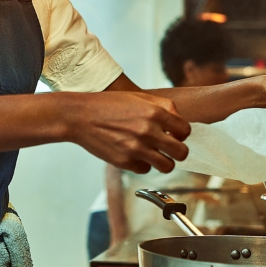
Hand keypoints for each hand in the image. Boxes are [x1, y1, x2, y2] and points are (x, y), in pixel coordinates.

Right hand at [62, 91, 191, 174]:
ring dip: (164, 162)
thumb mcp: (139, 97)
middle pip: (181, 153)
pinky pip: (145, 169)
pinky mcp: (125, 162)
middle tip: (169, 149)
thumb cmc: (109, 105)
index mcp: (155, 112)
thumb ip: (164, 107)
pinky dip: (142, 164)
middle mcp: (148, 131)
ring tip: (155, 155)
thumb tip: (179, 122)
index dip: (181, 134)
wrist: (80, 116)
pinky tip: (134, 154)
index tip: (174, 135)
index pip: (185, 131)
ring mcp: (137, 148)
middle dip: (178, 152)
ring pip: (167, 166)